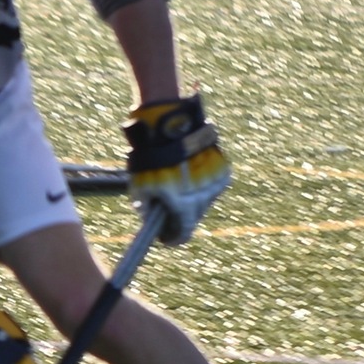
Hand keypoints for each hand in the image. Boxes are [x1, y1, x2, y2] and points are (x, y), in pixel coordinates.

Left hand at [123, 94, 230, 245]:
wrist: (172, 124)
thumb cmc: (151, 155)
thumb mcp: (141, 185)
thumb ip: (146, 207)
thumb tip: (150, 219)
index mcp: (183, 205)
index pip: (182, 234)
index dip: (172, 238)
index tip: (165, 238)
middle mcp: (203, 198)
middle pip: (193, 218)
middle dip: (180, 218)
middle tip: (167, 214)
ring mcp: (214, 183)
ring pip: (203, 201)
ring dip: (191, 199)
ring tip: (178, 187)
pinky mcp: (222, 169)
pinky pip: (211, 185)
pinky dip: (201, 184)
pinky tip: (189, 174)